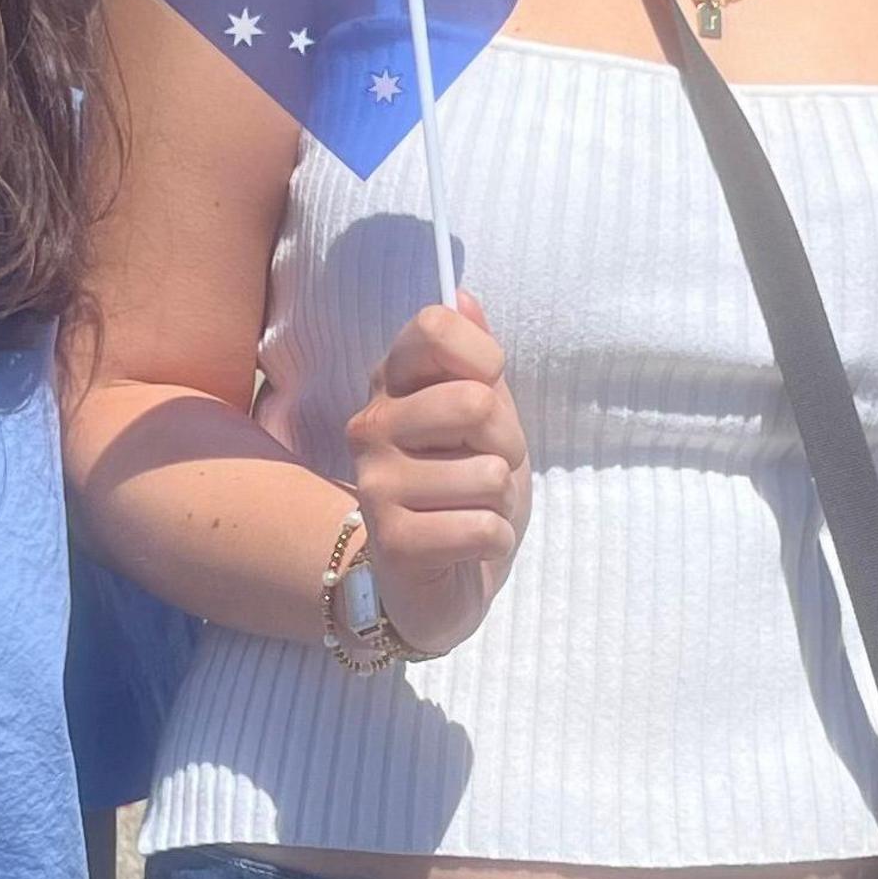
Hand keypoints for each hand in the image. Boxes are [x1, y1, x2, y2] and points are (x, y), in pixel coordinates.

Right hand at [344, 292, 530, 656]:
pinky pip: (483, 528)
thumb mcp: (483, 420)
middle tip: (486, 468)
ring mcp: (375, 483)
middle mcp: (371, 425)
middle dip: (506, 445)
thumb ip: (475, 360)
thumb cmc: (462, 489)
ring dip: (500, 501)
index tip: (484, 393)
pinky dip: (494, 540)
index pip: (435, 327)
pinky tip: (466, 546)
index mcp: (392, 384)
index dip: (483, 360)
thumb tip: (464, 296)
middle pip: (474, 402)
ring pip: (489, 475)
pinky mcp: (392, 541)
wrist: (436, 581)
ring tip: (470, 510)